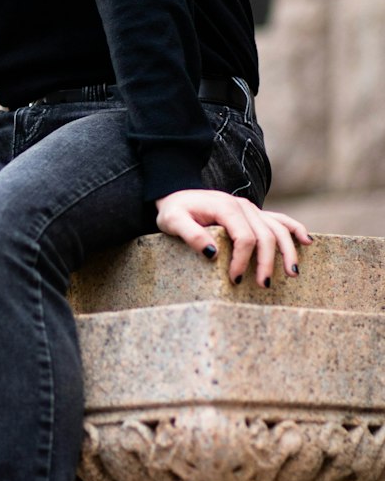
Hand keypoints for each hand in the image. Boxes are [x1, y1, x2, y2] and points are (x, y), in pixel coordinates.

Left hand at [154, 188, 311, 287]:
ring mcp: (251, 209)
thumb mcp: (173, 222)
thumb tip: (212, 253)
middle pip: (265, 235)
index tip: (234, 280)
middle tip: (263, 285)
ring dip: (288, 251)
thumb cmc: (174, 211)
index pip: (244, 237)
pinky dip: (295, 229)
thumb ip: (191, 235)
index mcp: (225, 207)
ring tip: (292, 274)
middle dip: (267, 262)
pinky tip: (307, 242)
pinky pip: (280, 219)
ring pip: (278, 228)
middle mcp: (243, 206)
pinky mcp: (254, 213)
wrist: (177, 195)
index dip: (243, 260)